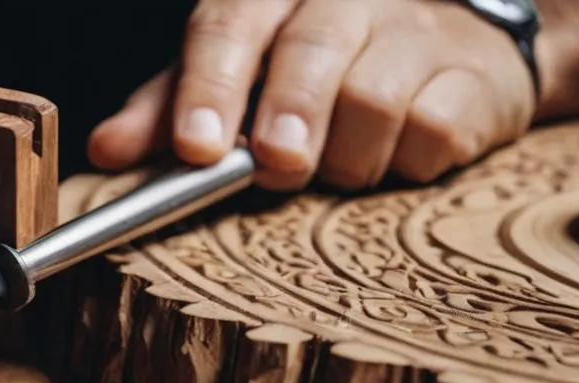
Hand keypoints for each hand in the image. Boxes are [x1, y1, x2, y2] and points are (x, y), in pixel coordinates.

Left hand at [88, 0, 539, 190]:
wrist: (449, 57)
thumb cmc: (314, 72)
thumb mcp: (230, 79)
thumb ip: (167, 110)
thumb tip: (105, 151)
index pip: (229, 24)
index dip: (209, 86)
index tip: (197, 147)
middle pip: (311, 53)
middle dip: (289, 117)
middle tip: (277, 161)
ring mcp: (415, 31)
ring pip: (372, 99)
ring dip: (344, 156)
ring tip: (336, 161)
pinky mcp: (473, 77)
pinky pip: (430, 131)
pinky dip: (402, 162)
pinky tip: (394, 153)